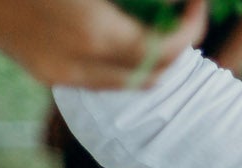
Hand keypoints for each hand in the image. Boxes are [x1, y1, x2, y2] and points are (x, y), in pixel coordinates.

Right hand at [0, 0, 207, 88]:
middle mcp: (78, 63)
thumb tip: (169, 3)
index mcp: (92, 31)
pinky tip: (122, 32)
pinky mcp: (44, 73)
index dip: (191, 25)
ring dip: (151, 59)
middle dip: (177, 47)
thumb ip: (129, 0)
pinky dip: (121, 62)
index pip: (166, 48)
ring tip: (157, 22)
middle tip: (183, 13)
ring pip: (128, 84)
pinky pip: (100, 81)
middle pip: (153, 75)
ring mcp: (59, 74)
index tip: (197, 1)